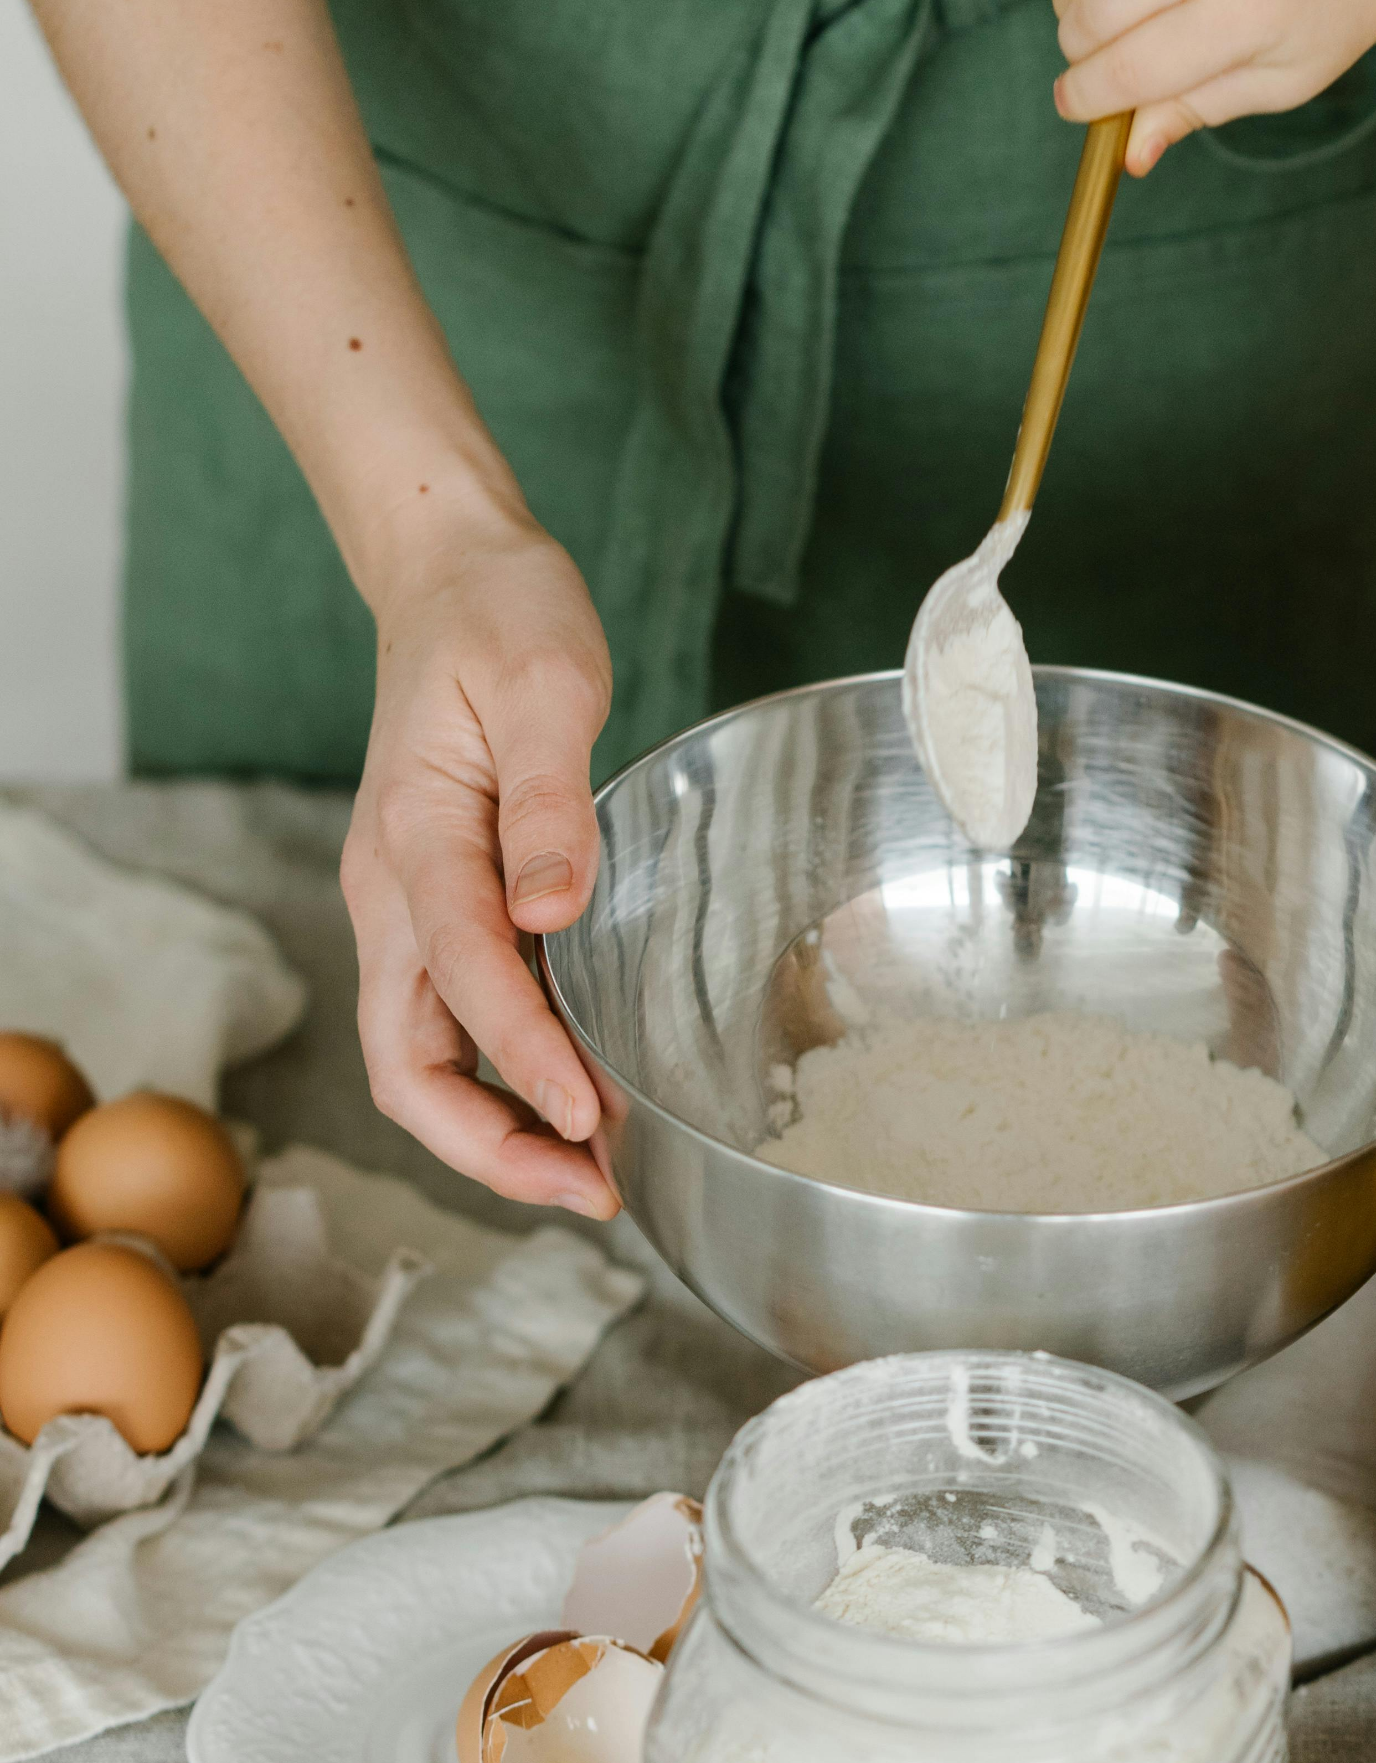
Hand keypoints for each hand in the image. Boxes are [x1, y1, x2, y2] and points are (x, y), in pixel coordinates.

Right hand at [339, 511, 618, 1215]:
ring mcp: (406, 904)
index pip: (462, 979)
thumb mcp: (544, 682)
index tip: (593, 1118)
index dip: (525, 1061)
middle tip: (596, 1187)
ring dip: (496, 1126)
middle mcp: (392, 889)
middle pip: (407, 1061)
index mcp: (414, 837)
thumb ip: (547, 800)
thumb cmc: (502, 616)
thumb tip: (550, 911)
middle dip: (490, 1145)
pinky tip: (579, 1093)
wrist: (451, 575)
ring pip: (422, 1055)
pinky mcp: (438, 904)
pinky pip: (453, 1018)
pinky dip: (504, 1074)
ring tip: (595, 1169)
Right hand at [1049, 0, 1375, 173]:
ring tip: (1109, 0)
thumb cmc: (1324, 15)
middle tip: (1105, 56)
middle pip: (1090, 14)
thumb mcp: (1273, 83)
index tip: (1074, 104)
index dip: (1083, 99)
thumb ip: (1193, 111)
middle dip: (1080, 51)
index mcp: (1241, 11)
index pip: (1122, 70)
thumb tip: (1128, 156)